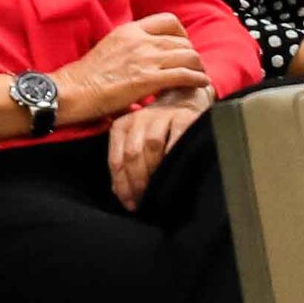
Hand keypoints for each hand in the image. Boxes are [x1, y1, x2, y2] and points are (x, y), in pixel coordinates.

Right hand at [53, 12, 207, 126]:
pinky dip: (197, 79)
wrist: (72, 90)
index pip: (168, 21)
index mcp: (129, 30)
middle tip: (191, 66)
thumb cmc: (86, 76)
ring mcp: (145, 59)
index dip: (182, 34)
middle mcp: (140, 40)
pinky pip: (184, 75)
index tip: (182, 46)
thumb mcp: (110, 47)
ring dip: (197, 67)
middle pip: (182, 40)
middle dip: (191, 54)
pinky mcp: (149, 80)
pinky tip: (200, 84)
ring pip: (188, 56)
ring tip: (198, 75)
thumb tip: (146, 57)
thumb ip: (131, 47)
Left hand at [105, 88, 207, 204]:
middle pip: (132, 153)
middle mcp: (139, 118)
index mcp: (123, 125)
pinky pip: (177, 138)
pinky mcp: (184, 116)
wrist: (186, 99)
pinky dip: (174, 156)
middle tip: (144, 200)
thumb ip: (127, 163)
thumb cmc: (161, 129)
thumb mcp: (138, 141)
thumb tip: (120, 193)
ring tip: (158, 189)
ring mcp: (162, 115)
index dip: (121, 185)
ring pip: (151, 145)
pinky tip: (176, 171)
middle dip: (136, 181)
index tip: (129, 204)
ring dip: (154, 171)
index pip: (117, 159)